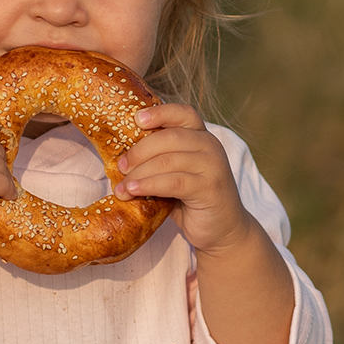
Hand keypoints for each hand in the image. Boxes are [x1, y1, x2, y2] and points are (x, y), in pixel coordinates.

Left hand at [114, 103, 250, 255]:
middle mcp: (210, 146)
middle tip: (120, 166)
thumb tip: (121, 158)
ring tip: (122, 187)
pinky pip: (174, 182)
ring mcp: (213, 166)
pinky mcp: (210, 188)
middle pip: (170, 137)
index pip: (182, 114)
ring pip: (168, 161)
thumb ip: (159, 160)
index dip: (160, 113)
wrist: (223, 230)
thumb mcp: (175, 174)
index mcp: (201, 137)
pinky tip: (134, 191)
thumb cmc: (192, 201)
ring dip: (140, 173)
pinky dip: (150, 185)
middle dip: (140, 151)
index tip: (136, 119)